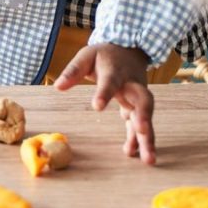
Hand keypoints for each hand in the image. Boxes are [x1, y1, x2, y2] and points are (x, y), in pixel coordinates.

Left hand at [54, 42, 155, 164]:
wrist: (128, 48)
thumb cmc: (104, 55)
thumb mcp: (87, 56)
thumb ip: (73, 71)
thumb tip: (58, 86)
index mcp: (115, 71)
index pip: (110, 82)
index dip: (104, 93)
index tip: (97, 106)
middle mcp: (131, 85)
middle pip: (143, 100)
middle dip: (144, 116)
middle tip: (143, 131)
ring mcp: (137, 97)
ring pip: (146, 117)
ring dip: (148, 138)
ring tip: (149, 159)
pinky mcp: (137, 107)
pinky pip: (139, 124)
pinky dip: (138, 139)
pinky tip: (133, 154)